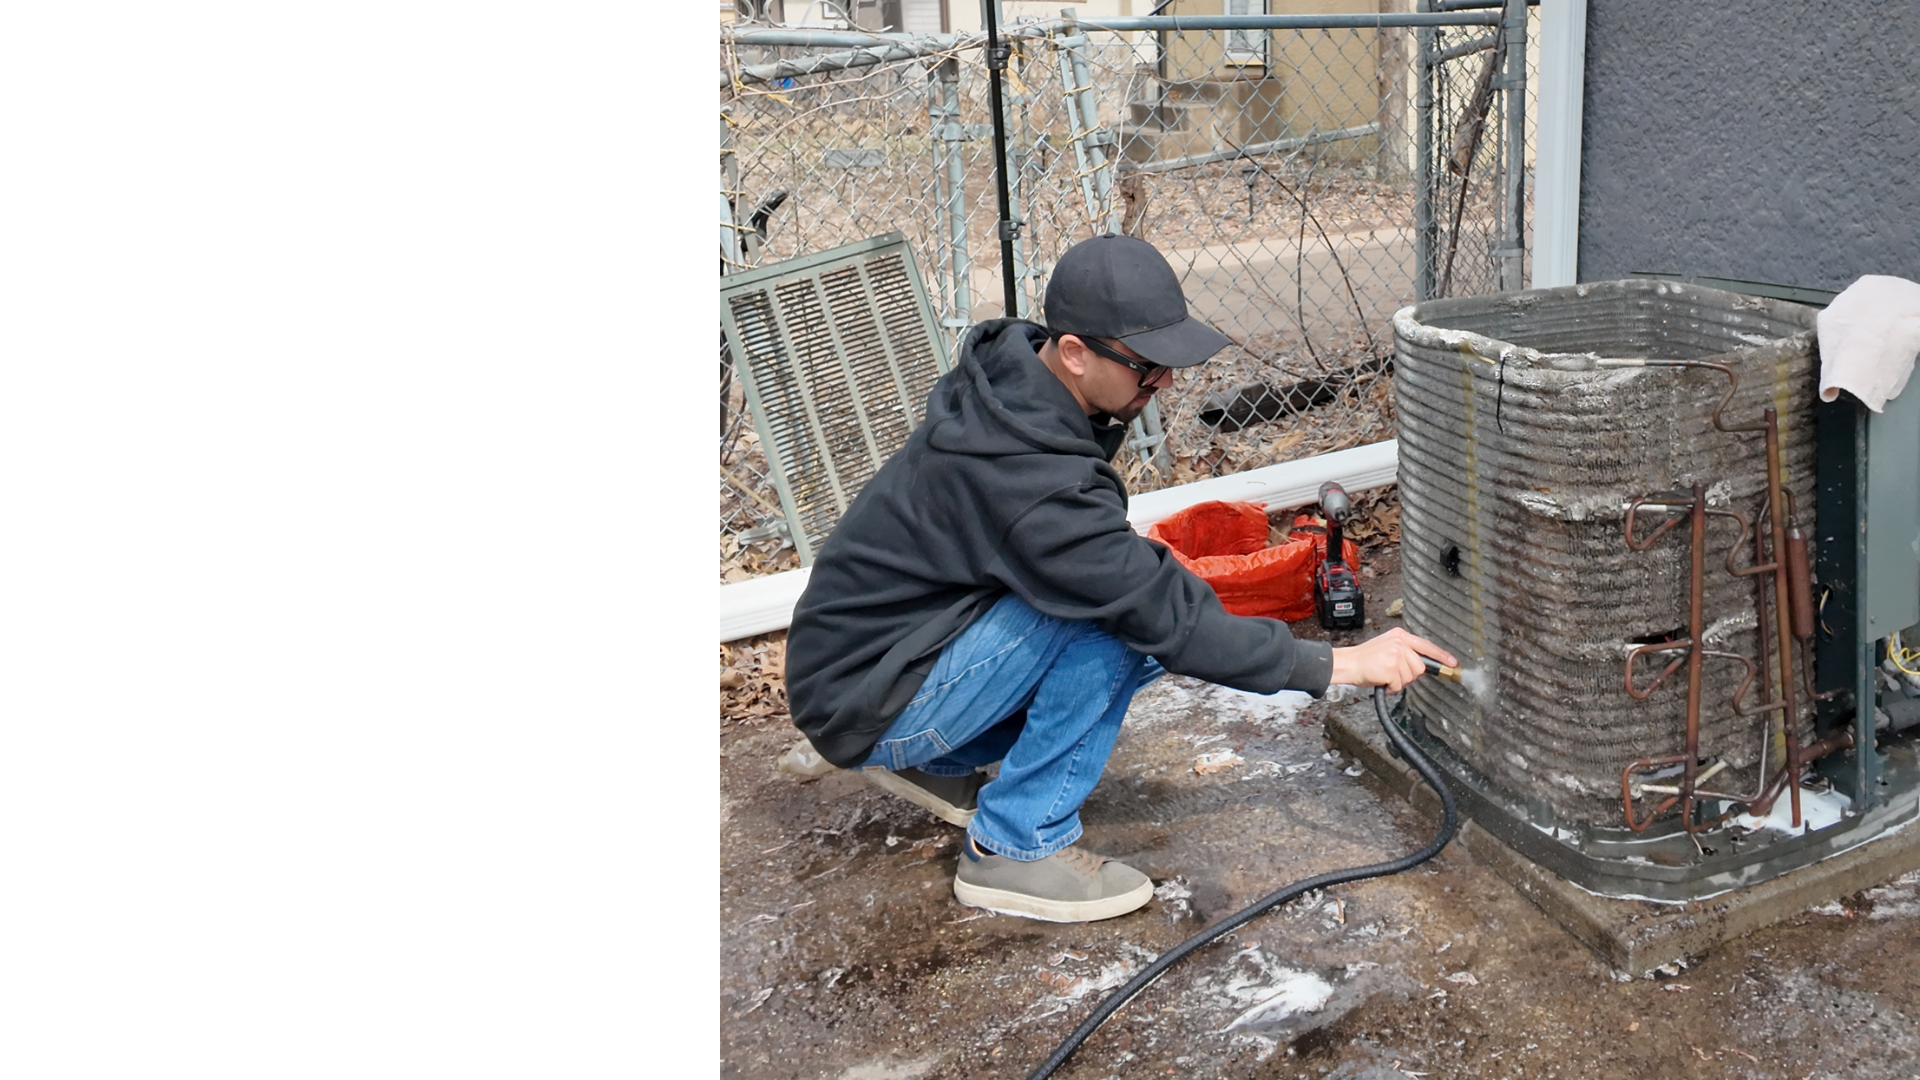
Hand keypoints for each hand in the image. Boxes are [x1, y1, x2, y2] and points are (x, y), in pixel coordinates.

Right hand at [1328, 627, 1455, 692]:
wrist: (1348, 663)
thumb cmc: (1365, 659)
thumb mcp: (1388, 648)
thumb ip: (1406, 653)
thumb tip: (1422, 667)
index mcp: (1400, 635)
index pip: (1427, 645)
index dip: (1441, 656)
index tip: (1453, 663)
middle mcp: (1400, 642)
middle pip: (1420, 666)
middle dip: (1408, 675)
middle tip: (1392, 673)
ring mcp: (1396, 654)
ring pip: (1411, 677)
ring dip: (1398, 681)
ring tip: (1384, 674)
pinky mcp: (1391, 667)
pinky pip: (1399, 685)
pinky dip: (1391, 687)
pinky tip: (1381, 679)